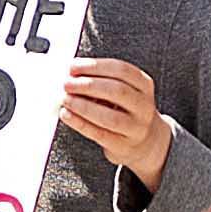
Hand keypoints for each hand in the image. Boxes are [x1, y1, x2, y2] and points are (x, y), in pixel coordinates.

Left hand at [53, 58, 168, 180]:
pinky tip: (66, 114)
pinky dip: (80, 123)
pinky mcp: (122, 145)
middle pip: (117, 91)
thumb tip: (71, 74)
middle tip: (67, 83)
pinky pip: (99, 134)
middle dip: (88, 85)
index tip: (73, 66)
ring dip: (83, 106)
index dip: (95, 66)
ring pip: (109, 117)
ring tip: (66, 99)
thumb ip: (100, 80)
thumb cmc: (124, 109)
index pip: (121, 70)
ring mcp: (135, 127)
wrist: (142, 141)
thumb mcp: (122, 90)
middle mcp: (144, 106)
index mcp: (144, 85)